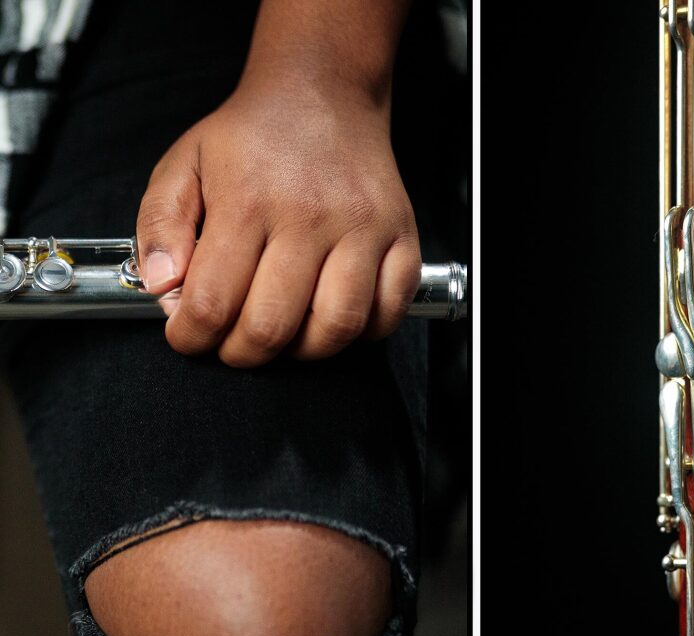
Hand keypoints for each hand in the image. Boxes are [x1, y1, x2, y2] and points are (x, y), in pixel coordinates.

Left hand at [135, 82, 420, 366]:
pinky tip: (333, 317)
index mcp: (248, 201)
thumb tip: (164, 289)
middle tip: (233, 344)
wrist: (323, 93)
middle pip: (273, 327)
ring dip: (302, 352)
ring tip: (285, 335)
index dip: (192, 337)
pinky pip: (389, 313)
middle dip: (242, 353)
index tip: (189, 336)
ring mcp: (364, 230)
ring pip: (336, 328)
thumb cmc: (252, 137)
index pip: (213, 302)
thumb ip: (159, 226)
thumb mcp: (183, 164)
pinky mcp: (402, 239)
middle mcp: (310, 218)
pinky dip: (361, 333)